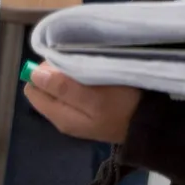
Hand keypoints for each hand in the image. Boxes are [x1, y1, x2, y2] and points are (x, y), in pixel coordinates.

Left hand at [24, 62, 141, 142]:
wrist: (151, 123)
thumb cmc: (123, 108)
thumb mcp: (93, 98)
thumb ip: (62, 88)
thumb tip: (34, 75)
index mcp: (60, 116)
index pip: (33, 89)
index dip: (44, 71)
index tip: (62, 61)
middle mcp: (63, 116)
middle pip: (45, 87)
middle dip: (56, 71)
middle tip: (79, 62)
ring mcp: (76, 113)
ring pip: (59, 86)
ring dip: (69, 72)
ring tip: (88, 65)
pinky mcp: (88, 107)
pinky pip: (73, 89)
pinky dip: (79, 78)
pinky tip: (94, 73)